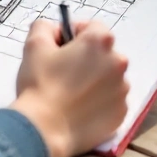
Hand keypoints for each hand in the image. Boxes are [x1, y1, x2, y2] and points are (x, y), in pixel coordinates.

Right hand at [8, 19, 129, 156]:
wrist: (44, 129)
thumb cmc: (40, 84)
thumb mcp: (34, 45)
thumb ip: (45, 27)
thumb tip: (54, 30)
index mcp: (100, 41)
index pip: (92, 27)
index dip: (74, 34)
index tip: (61, 47)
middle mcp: (118, 63)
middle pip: (103, 53)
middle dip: (86, 58)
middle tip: (64, 71)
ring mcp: (122, 90)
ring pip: (108, 77)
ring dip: (94, 79)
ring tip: (71, 93)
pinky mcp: (121, 113)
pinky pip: (111, 100)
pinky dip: (98, 101)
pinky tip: (79, 108)